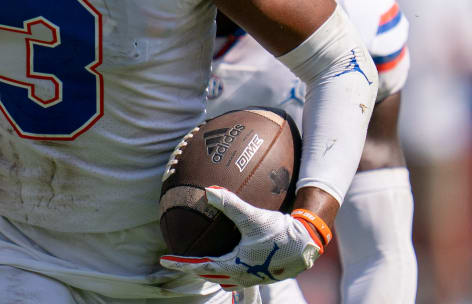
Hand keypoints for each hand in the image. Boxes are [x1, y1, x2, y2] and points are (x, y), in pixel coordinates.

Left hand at [159, 187, 328, 288]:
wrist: (307, 244)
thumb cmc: (280, 232)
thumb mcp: (253, 216)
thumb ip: (230, 204)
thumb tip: (209, 191)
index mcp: (235, 266)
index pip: (200, 267)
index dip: (180, 263)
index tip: (164, 260)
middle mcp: (242, 277)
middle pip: (210, 276)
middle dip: (193, 269)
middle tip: (179, 260)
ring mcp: (253, 278)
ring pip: (224, 280)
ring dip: (211, 272)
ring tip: (202, 263)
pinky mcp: (263, 274)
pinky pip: (239, 277)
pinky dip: (228, 272)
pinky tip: (233, 262)